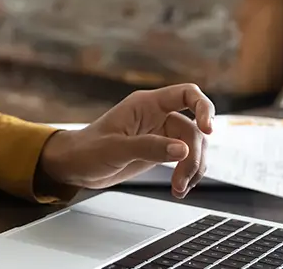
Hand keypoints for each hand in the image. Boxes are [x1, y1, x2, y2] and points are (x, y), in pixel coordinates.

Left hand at [39, 83, 213, 198]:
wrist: (74, 167)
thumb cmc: (86, 151)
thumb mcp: (115, 149)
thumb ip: (148, 148)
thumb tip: (182, 150)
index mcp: (145, 104)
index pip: (186, 94)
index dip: (203, 108)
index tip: (208, 129)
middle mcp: (157, 116)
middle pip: (194, 129)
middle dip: (193, 156)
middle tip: (181, 180)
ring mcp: (160, 133)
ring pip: (193, 146)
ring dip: (192, 169)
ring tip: (179, 188)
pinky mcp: (160, 150)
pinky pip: (186, 158)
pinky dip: (188, 174)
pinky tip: (180, 188)